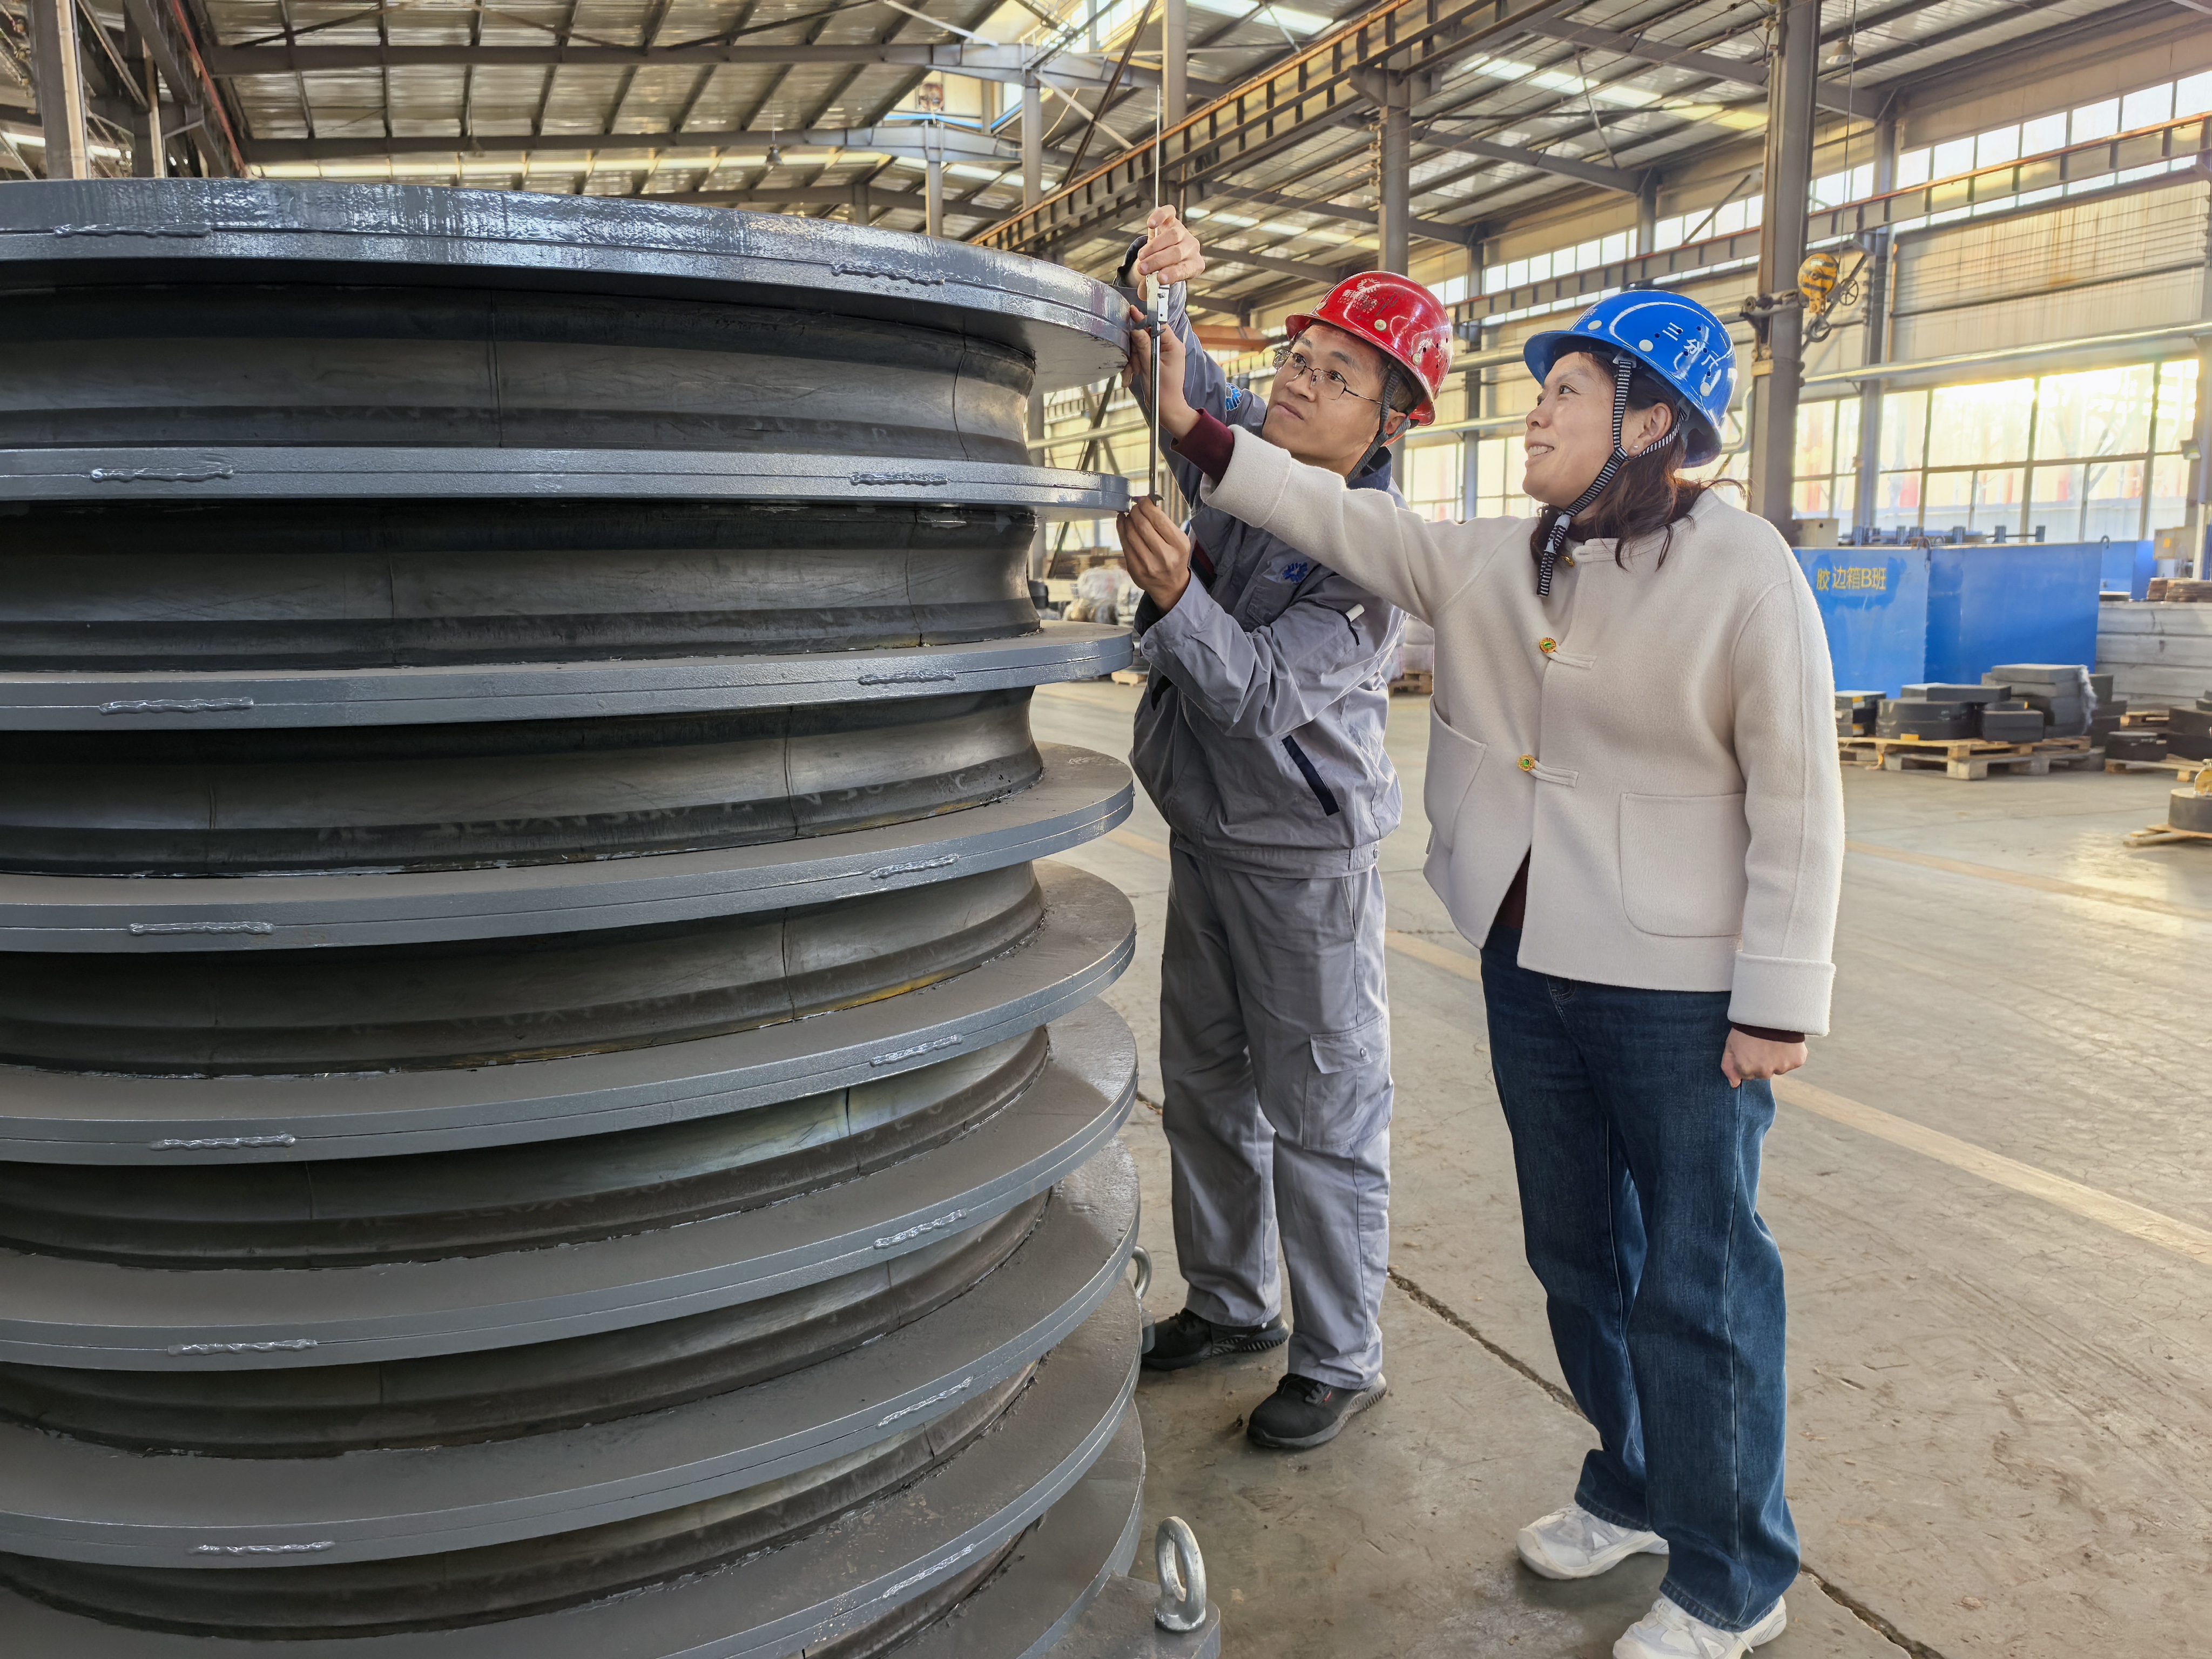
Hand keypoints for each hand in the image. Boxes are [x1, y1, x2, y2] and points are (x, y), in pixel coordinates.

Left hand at [1117, 497, 1192, 611]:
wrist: (1171, 586)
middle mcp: (1164, 556)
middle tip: (1134, 506)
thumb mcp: (1179, 541)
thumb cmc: (1175, 557)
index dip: (1147, 506)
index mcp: (1179, 545)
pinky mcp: (1135, 570)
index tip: (1142, 499)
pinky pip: (1125, 545)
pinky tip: (1122, 522)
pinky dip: (1121, 530)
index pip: (1159, 520)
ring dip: (1127, 520)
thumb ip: (1164, 523)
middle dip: (1135, 511)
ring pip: (1131, 535)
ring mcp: (1148, 565)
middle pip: (1143, 526)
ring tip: (1128, 514)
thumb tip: (1145, 503)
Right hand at [1123, 303, 1197, 440]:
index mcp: (1173, 345)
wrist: (1166, 410)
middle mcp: (1169, 347)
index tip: (1131, 312)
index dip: (1144, 319)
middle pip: (1146, 335)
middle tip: (1134, 364)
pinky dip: (1135, 365)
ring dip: (1134, 360)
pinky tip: (1133, 376)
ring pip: (1141, 346)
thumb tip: (1136, 327)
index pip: (1158, 324)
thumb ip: (1143, 345)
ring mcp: (1162, 354)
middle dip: (1136, 349)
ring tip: (1134, 374)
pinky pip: (1141, 356)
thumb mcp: (1150, 366)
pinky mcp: (1155, 361)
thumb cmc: (1162, 391)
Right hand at [1132, 206, 1205, 284]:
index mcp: (1194, 265)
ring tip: (1141, 256)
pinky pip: (1169, 213)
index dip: (1172, 273)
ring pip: (1172, 236)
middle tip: (1142, 268)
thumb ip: (1152, 286)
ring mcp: (1183, 232)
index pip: (1185, 269)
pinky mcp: (1173, 219)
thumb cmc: (1163, 267)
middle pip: (1177, 252)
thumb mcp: (1160, 279)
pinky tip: (1151, 224)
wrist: (1165, 250)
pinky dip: (1159, 216)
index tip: (1159, 278)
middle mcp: (1192, 248)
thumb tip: (1142, 293)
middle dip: (1157, 261)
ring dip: (1154, 247)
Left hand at [1722, 1029, 1807, 1087]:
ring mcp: (1782, 1067)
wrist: (1770, 1011)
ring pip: (1779, 1068)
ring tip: (1774, 1041)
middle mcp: (1765, 1071)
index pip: (1747, 1075)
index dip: (1748, 1061)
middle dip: (1762, 1062)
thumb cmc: (1747, 1027)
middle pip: (1763, 1073)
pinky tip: (1785, 1042)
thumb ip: (1729, 1066)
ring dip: (1777, 1058)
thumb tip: (1734, 1084)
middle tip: (1762, 1044)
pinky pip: (1793, 1062)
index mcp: (1747, 1068)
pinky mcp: (1797, 1061)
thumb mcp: (1730, 1044)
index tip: (1750, 1049)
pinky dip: (1790, 1054)